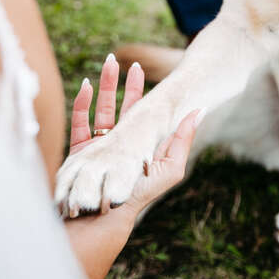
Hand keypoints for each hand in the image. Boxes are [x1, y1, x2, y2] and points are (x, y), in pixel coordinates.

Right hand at [62, 54, 201, 216]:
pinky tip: (86, 84)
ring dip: (102, 86)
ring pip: (100, 110)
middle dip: (119, 82)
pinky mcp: (79, 154)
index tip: (142, 66)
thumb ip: (182, 139)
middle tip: (122, 59)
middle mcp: (118, 146)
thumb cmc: (139, 196)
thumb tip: (199, 110)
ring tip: (105, 63)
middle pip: (119, 107)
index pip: (141, 111)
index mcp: (138, 146)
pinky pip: (80, 123)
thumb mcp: (170, 167)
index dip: (139, 89)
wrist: (104, 218)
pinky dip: (82, 103)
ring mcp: (98, 149)